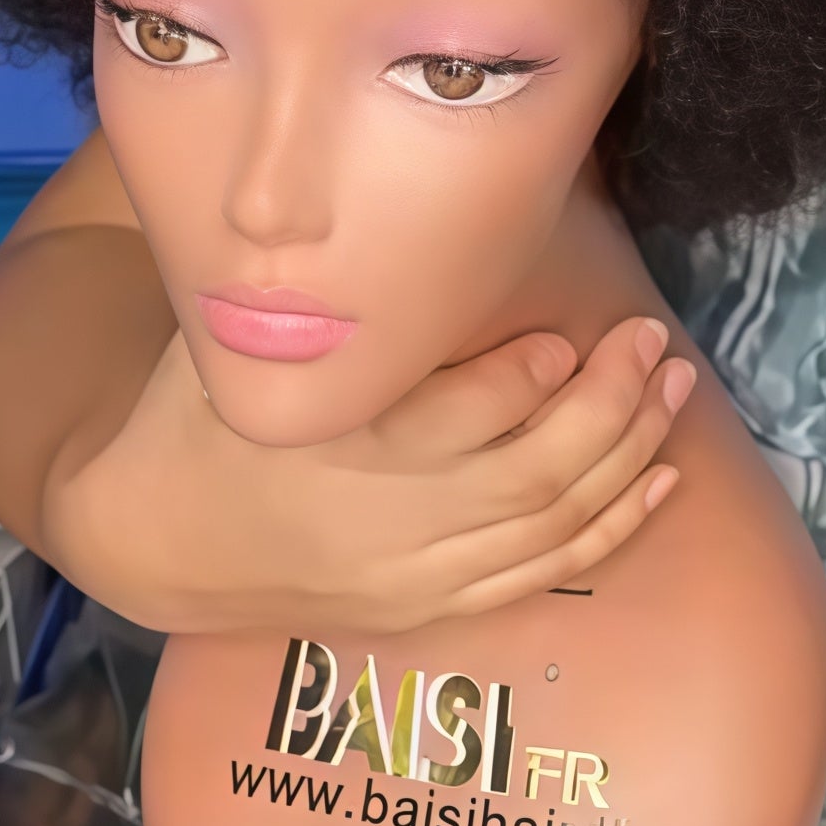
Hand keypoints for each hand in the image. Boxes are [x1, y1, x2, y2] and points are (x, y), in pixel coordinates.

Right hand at [41, 318, 693, 636]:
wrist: (151, 542)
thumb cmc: (200, 413)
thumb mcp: (236, 342)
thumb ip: (316, 300)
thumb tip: (400, 215)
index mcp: (332, 452)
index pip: (455, 423)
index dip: (524, 380)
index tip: (569, 335)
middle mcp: (384, 526)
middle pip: (529, 475)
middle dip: (608, 408)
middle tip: (653, 342)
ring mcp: (412, 578)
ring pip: (548, 525)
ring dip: (626, 457)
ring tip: (674, 388)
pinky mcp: (426, 610)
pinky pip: (539, 574)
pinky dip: (608, 529)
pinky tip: (660, 481)